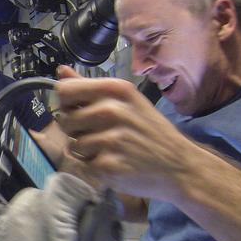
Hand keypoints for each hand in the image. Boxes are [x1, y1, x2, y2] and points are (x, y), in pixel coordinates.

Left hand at [53, 65, 206, 201]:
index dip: (67, 103)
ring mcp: (109, 139)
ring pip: (73, 144)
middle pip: (64, 120)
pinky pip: (83, 165)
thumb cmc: (151, 131)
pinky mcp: (107, 165)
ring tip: (110, 150)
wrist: (179, 166)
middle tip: (101, 134)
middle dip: (76, 130)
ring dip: (86, 151)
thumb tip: (61, 72)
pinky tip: (114, 163)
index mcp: (115, 90)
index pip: (64, 90)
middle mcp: (111, 111)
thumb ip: (90, 87)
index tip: (79, 110)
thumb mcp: (127, 100)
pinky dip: (94, 168)